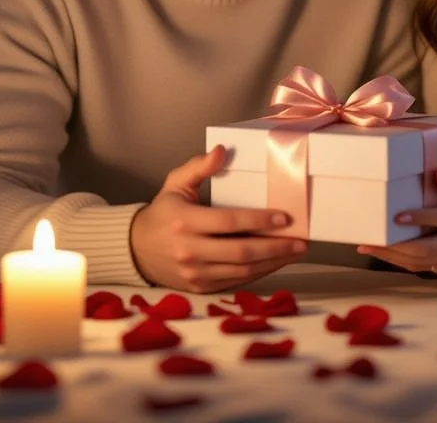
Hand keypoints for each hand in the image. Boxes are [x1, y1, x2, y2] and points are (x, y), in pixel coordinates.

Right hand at [130, 145, 307, 292]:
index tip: (284, 217)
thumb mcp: (175, 183)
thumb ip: (198, 166)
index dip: (259, 221)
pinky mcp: (199, 287)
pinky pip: (235, 281)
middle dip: (276, 247)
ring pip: (242, 271)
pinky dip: (258, 273)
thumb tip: (222, 151)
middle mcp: (189, 250)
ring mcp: (194, 273)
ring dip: (273, 263)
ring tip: (295, 252)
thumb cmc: (162, 212)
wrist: (135, 249)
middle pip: (241, 252)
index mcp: (184, 221)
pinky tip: (274, 263)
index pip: (229, 222)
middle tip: (300, 241)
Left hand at [356, 170, 436, 273]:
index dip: (421, 218)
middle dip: (396, 246)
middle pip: (427, 249)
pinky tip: (383, 253)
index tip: (398, 216)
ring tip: (368, 246)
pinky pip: (422, 267)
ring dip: (392, 257)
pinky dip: (400, 262)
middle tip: (370, 239)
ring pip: (420, 262)